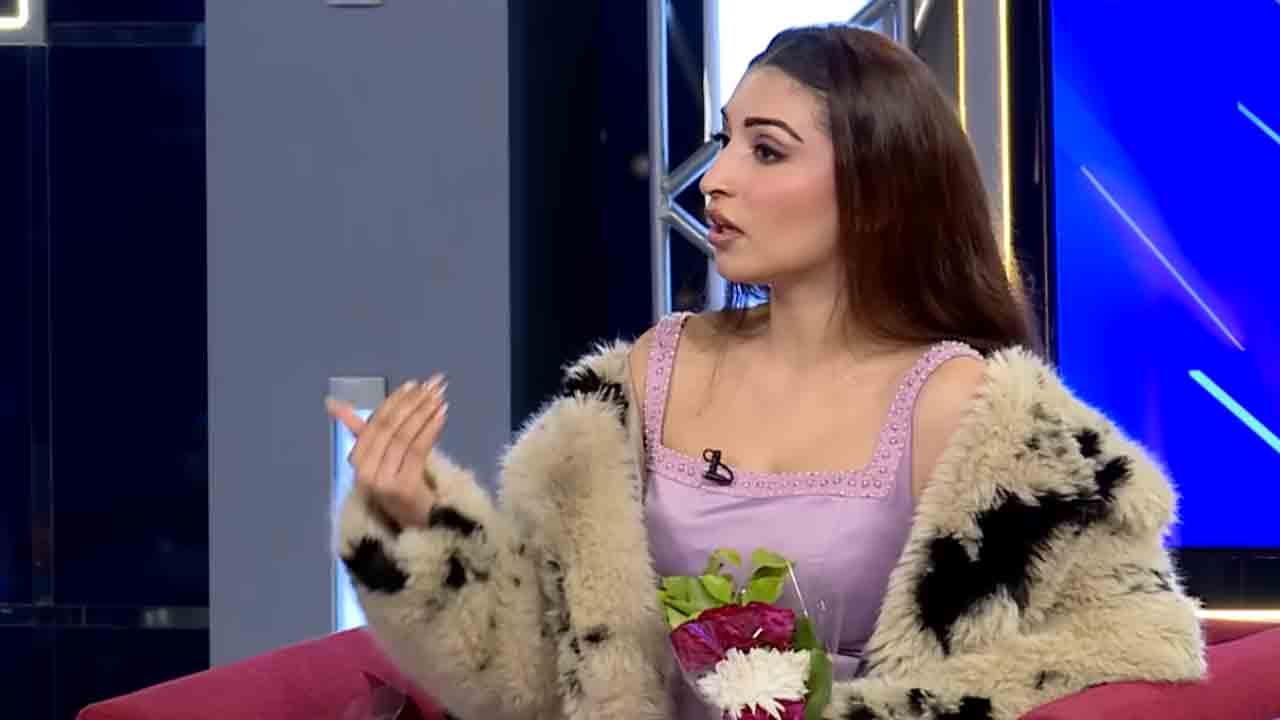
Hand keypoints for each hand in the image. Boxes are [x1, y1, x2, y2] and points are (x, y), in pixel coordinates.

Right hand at [326, 375, 448, 529]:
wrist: (416, 524)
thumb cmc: (397, 486)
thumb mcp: (378, 458)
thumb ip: (359, 429)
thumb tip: (332, 402)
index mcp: (357, 463)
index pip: (374, 425)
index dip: (393, 402)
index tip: (413, 384)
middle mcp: (364, 472)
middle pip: (389, 429)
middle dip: (412, 403)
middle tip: (432, 385)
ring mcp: (383, 481)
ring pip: (403, 438)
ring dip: (423, 412)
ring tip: (440, 396)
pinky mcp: (403, 488)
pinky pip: (417, 451)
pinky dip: (430, 429)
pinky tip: (442, 414)